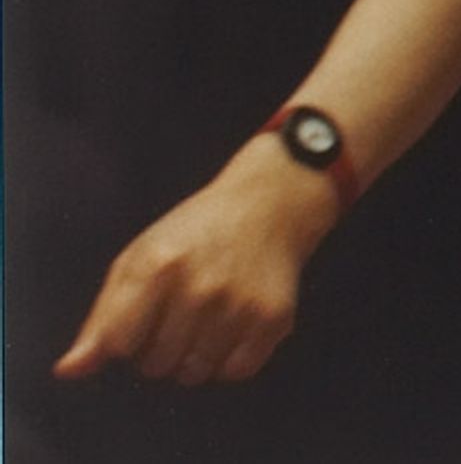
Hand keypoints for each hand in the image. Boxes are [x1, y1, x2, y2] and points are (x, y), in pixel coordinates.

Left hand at [54, 136, 335, 385]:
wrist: (270, 205)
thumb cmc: (193, 234)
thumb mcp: (138, 260)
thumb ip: (101, 319)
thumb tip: (68, 372)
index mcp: (158, 266)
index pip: (119, 344)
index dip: (125, 339)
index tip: (140, 318)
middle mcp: (201, 287)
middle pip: (156, 365)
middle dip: (159, 350)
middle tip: (178, 315)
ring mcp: (240, 304)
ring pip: (195, 373)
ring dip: (193, 359)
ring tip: (205, 322)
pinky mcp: (274, 317)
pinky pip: (236, 372)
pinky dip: (228, 361)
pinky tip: (231, 329)